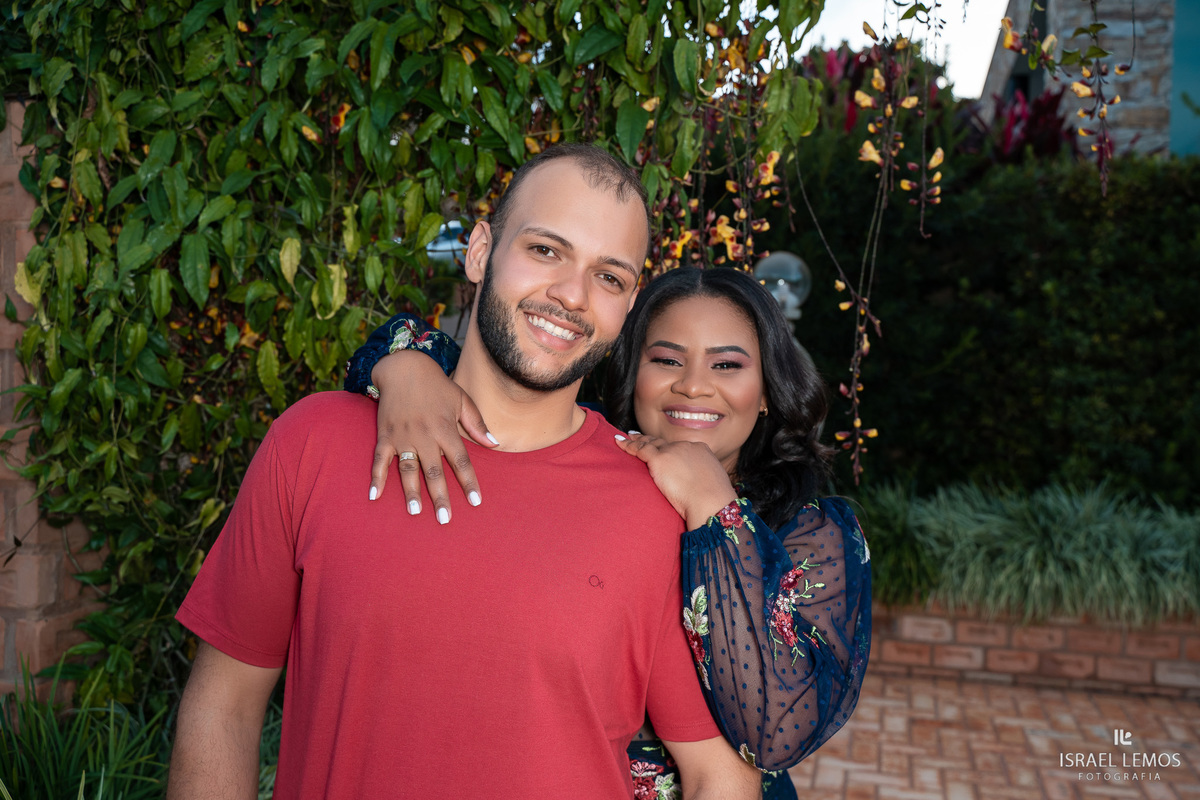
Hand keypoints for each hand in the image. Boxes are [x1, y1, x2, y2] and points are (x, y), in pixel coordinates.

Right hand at [369, 351, 496, 522]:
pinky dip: (376, 477)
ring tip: (415, 512)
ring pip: (408, 468)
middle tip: (444, 519)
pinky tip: (375, 495)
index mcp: (446, 428)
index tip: (476, 502)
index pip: (461, 460)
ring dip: (411, 491)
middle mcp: (424, 435)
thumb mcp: (462, 399)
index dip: (469, 482)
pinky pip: (379, 459)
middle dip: (440, 496)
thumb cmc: (437, 386)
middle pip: (434, 471)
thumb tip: (495, 444)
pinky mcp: (385, 435)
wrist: (403, 367)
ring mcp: (403, 436)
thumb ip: (478, 424)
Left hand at [614, 433, 737, 528]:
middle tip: (637, 437)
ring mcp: (673, 451)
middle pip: (663, 442)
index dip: (667, 447)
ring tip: (625, 439)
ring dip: (636, 440)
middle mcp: (686, 446)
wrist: (711, 503)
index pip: (679, 447)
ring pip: (650, 443)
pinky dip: (628, 446)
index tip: (660, 447)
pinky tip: (619, 444)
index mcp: (700, 450)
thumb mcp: (711, 484)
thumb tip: (695, 487)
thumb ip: (700, 480)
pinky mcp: (661, 459)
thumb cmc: (713, 502)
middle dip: (650, 440)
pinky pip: (640, 450)